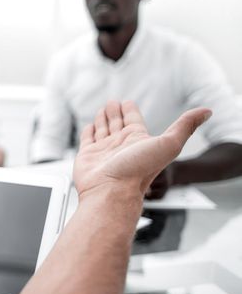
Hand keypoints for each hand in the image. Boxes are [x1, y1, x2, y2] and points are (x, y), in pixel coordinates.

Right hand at [73, 101, 210, 200]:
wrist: (112, 192)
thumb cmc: (138, 171)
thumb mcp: (168, 144)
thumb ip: (185, 126)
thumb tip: (207, 111)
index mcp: (137, 140)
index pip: (133, 120)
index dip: (130, 110)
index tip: (127, 101)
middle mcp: (120, 145)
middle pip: (117, 124)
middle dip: (115, 112)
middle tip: (112, 102)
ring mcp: (103, 151)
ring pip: (102, 130)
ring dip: (102, 119)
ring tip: (102, 110)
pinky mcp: (87, 156)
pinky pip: (87, 140)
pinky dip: (88, 132)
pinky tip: (90, 126)